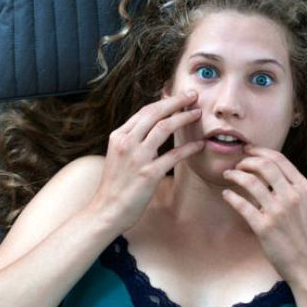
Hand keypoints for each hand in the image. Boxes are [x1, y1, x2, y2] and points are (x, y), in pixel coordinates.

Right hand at [88, 90, 204, 232]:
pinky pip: (174, 155)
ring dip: (183, 118)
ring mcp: (137, 158)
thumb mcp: (117, 155)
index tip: (179, 97)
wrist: (107, 210)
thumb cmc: (115, 185)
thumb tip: (152, 127)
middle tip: (193, 95)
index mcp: (118, 136)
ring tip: (197, 113)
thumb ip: (132, 140)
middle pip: (155, 113)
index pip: (144, 111)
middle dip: (176, 101)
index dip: (164, 102)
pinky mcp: (149, 174)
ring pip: (164, 128)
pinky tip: (200, 145)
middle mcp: (127, 142)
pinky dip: (189, 147)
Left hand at [221, 145, 306, 285]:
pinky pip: (241, 204)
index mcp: (303, 188)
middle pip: (264, 165)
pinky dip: (230, 196)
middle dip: (246, 160)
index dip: (260, 151)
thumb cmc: (304, 236)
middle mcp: (292, 196)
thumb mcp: (306, 206)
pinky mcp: (264, 227)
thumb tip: (270, 171)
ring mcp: (278, 211)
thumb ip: (292, 188)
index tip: (248, 151)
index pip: (279, 159)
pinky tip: (226, 194)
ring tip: (227, 175)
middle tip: (237, 164)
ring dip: (234, 175)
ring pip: (250, 181)